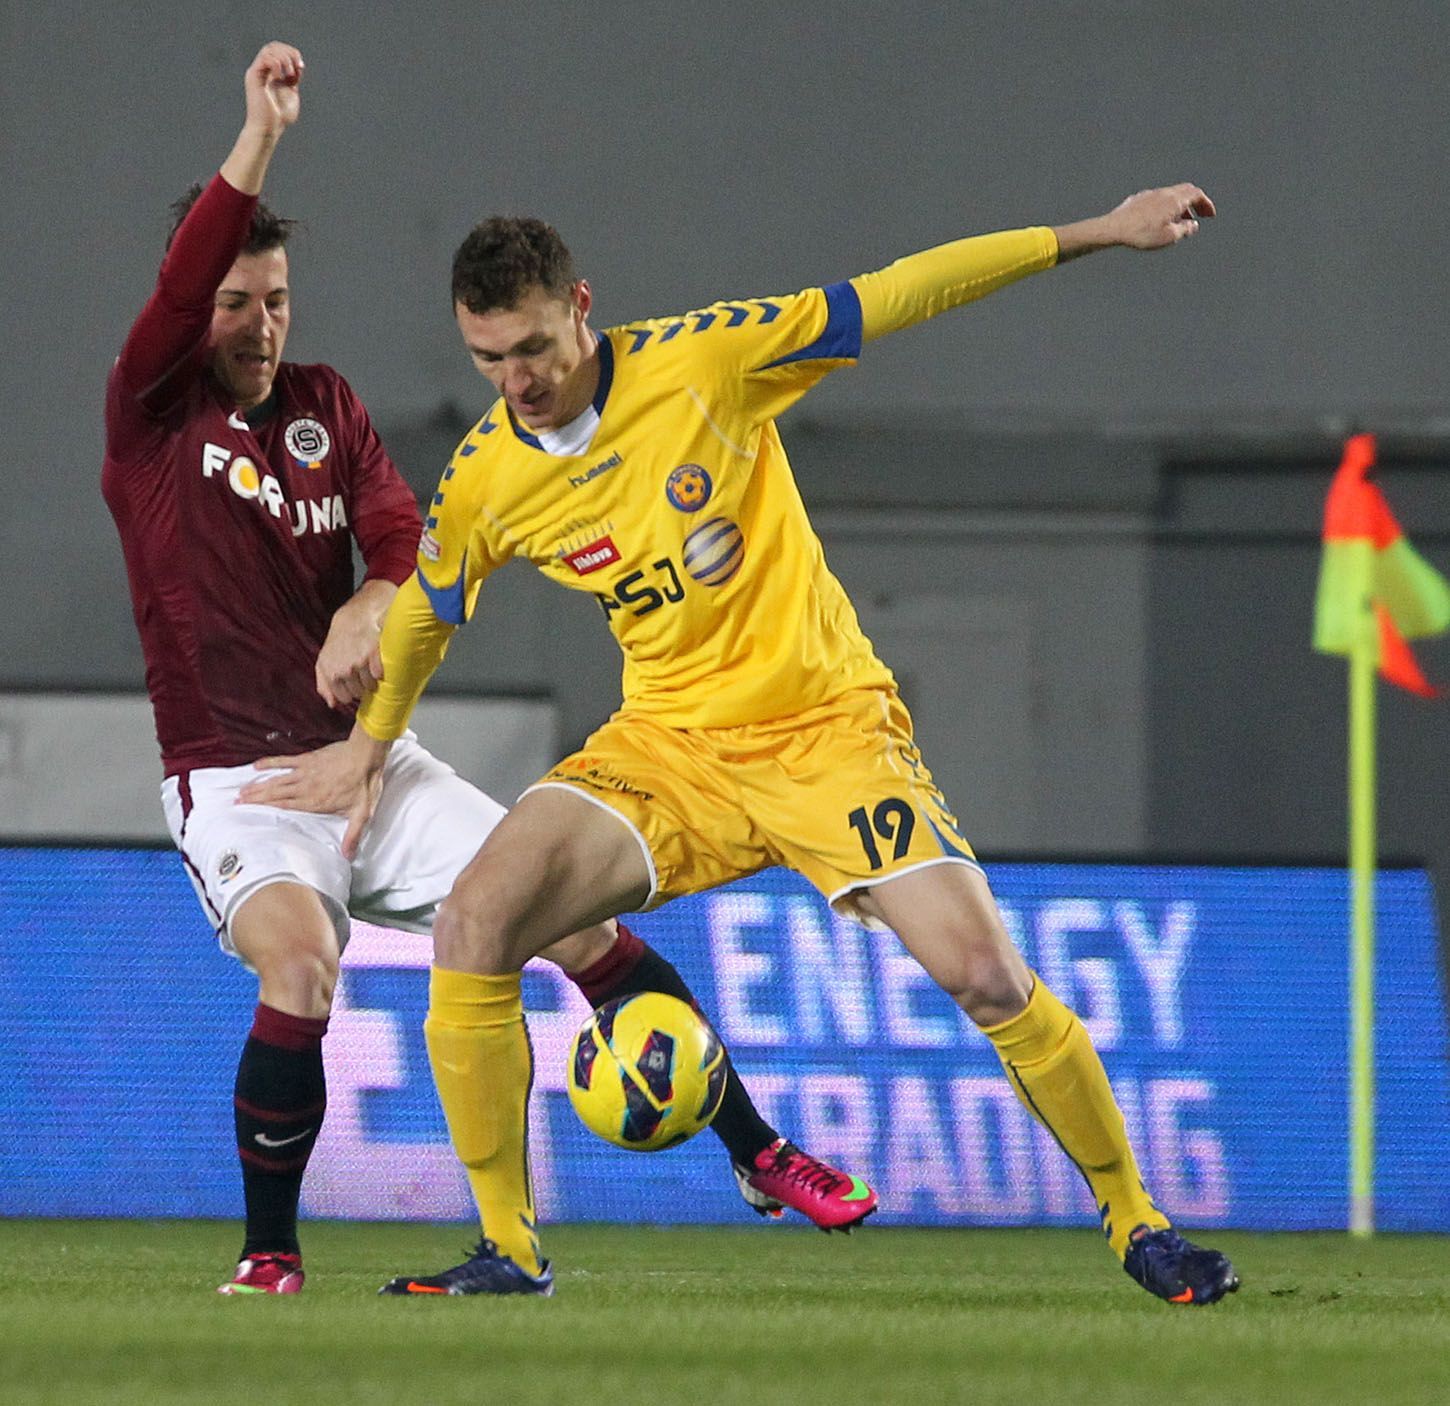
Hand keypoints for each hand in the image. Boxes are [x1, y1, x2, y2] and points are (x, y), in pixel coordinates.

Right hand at [238, 732, 387, 858]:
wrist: (365, 755)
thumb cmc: (364, 783)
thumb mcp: (362, 813)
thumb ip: (353, 835)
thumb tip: (348, 856)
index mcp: (315, 802)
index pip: (285, 806)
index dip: (266, 808)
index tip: (249, 811)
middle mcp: (305, 787)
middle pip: (275, 794)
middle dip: (255, 798)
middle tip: (237, 802)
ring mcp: (305, 772)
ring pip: (276, 780)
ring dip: (258, 785)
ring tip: (242, 790)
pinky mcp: (308, 758)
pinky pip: (285, 761)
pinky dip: (270, 763)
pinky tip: (257, 766)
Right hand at [243, 41, 303, 137]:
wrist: (268, 129)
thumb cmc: (279, 118)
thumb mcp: (292, 93)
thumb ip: (294, 79)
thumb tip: (298, 66)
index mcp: (270, 73)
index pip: (278, 50)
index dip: (291, 53)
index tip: (301, 67)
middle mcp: (262, 70)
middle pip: (273, 46)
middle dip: (288, 53)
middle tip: (297, 68)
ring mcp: (256, 72)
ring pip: (269, 50)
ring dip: (284, 59)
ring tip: (289, 75)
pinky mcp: (253, 77)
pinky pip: (265, 59)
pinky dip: (276, 64)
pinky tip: (280, 77)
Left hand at [315, 595, 386, 709]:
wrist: (355, 618)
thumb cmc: (339, 641)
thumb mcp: (324, 661)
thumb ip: (323, 685)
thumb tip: (332, 705)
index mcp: (330, 672)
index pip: (345, 698)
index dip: (351, 692)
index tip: (354, 682)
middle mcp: (343, 669)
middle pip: (358, 693)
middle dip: (361, 686)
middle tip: (362, 672)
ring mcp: (358, 662)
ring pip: (370, 686)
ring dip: (372, 680)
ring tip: (370, 667)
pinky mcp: (373, 656)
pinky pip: (379, 675)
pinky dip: (380, 672)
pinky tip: (377, 663)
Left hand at [1053, 183, 1214, 261]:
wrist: (1114, 228)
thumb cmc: (1142, 234)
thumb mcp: (1169, 237)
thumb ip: (1185, 230)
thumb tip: (1193, 225)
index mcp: (1174, 200)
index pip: (1197, 194)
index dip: (1206, 204)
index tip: (1210, 214)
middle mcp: (1164, 192)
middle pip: (1186, 190)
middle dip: (1196, 201)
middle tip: (1200, 214)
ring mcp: (1150, 194)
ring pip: (1172, 194)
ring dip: (1181, 205)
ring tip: (1182, 220)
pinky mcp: (1139, 199)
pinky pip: (1159, 198)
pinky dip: (1167, 206)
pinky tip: (1162, 219)